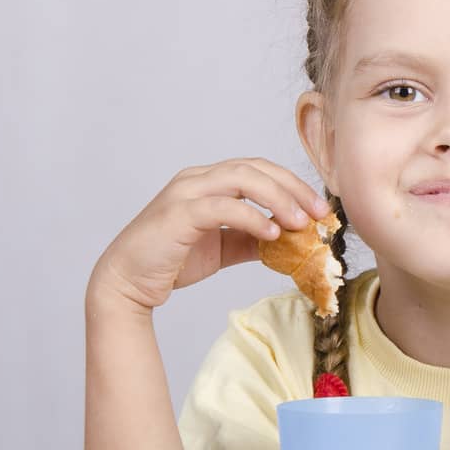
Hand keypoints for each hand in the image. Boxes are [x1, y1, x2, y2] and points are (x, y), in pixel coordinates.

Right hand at [88, 158, 331, 313]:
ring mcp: (185, 193)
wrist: (128, 282)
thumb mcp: (226, 247)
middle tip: (320, 213)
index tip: (321, 209)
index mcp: (209, 182)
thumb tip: (293, 239)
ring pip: (241, 179)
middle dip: (293, 188)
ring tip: (300, 222)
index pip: (260, 170)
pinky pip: (222, 207)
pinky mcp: (177, 214)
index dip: (294, 185)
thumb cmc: (173, 259)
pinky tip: (271, 232)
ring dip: (277, 198)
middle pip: (255, 168)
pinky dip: (251, 216)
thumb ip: (255, 238)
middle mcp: (197, 180)